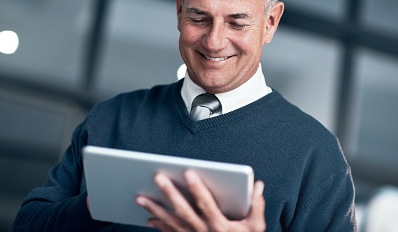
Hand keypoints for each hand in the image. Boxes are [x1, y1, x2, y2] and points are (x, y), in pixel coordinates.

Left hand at [136, 170, 265, 231]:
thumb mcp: (256, 227)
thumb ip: (257, 205)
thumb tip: (258, 185)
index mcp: (221, 226)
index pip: (207, 204)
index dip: (198, 188)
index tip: (189, 172)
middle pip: (183, 211)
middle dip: (169, 193)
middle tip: (157, 177)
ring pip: (171, 224)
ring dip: (154, 210)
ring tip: (140, 197)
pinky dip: (158, 227)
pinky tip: (148, 219)